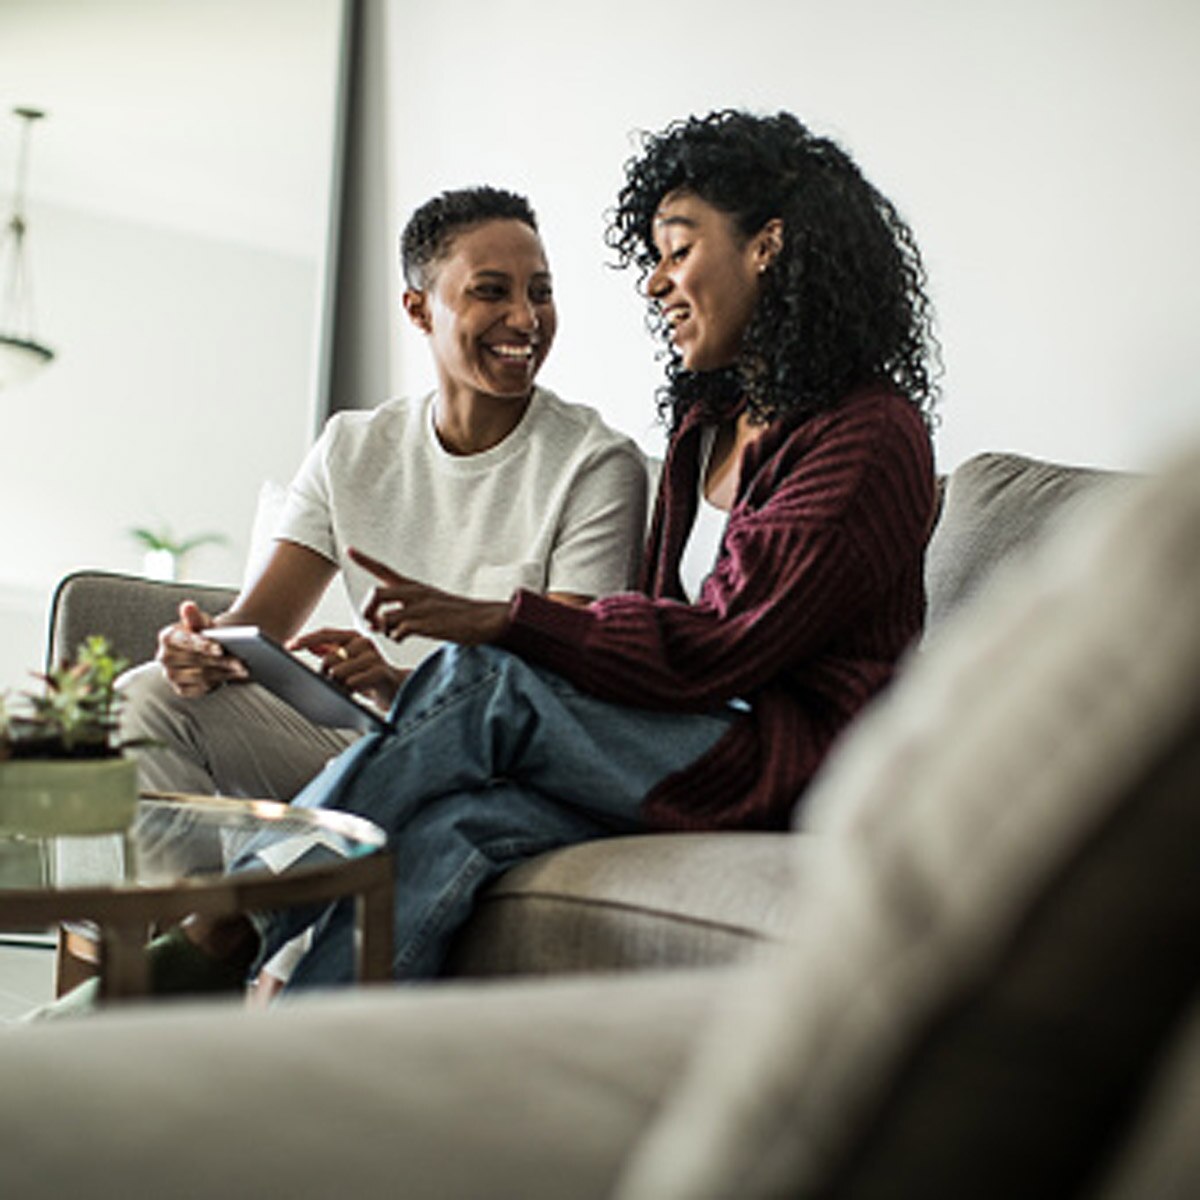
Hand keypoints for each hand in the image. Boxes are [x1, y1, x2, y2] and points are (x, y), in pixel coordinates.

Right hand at [156, 601, 248, 697]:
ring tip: (243, 669)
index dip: (202, 645)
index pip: (184, 641)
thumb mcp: (202, 622)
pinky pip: (202, 688)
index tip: (220, 648)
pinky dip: (220, 682)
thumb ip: (195, 616)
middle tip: (240, 661)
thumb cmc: (204, 633)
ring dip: (224, 672)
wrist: (206, 651)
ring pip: (201, 676)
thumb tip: (188, 606)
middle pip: (196, 660)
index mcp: (167, 637)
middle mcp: (164, 657)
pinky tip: (234, 676)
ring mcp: (171, 675)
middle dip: (220, 660)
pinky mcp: (181, 689)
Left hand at [288, 627, 408, 708]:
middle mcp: (364, 643)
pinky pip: (353, 682)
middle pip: (329, 659)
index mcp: (355, 637)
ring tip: (346, 691)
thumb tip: (310, 646)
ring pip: (338, 672)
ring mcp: (374, 656)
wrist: (399, 691)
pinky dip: (349, 691)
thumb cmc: (372, 677)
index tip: (289, 646)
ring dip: (336, 686)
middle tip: (332, 685)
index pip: (326, 634)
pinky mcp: (381, 672)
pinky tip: (355, 693)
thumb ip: (331, 652)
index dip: (306, 639)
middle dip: (325, 676)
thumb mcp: (349, 662)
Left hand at [350, 547, 510, 647]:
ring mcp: (420, 607)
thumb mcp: (432, 603)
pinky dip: (396, 637)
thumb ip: (407, 609)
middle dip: (367, 610)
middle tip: (372, 624)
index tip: (349, 549)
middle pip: (375, 593)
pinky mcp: (426, 622)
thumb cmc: (458, 615)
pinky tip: (404, 638)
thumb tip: (384, 624)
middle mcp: (415, 593)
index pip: (384, 569)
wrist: (484, 619)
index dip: (365, 559)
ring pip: (384, 615)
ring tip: (392, 634)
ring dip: (382, 629)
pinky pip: (398, 630)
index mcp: (414, 586)